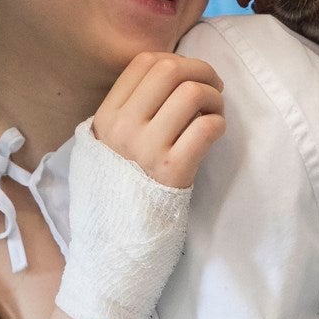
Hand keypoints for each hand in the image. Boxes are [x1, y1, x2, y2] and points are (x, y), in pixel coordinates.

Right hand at [53, 53, 224, 318]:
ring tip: (215, 116)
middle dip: (201, 72)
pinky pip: (206, 128)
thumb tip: (161, 81)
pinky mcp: (172, 174)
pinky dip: (218, 124)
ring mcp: (146, 151)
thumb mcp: (100, 153)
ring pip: (192, 94)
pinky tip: (215, 135)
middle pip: (170, 70)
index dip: (176, 61)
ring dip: (214, 100)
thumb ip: (121, 118)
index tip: (190, 77)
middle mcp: (122, 129)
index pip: (143, 63)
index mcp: (103, 119)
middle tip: (213, 90)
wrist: (110, 256)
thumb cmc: (112, 204)